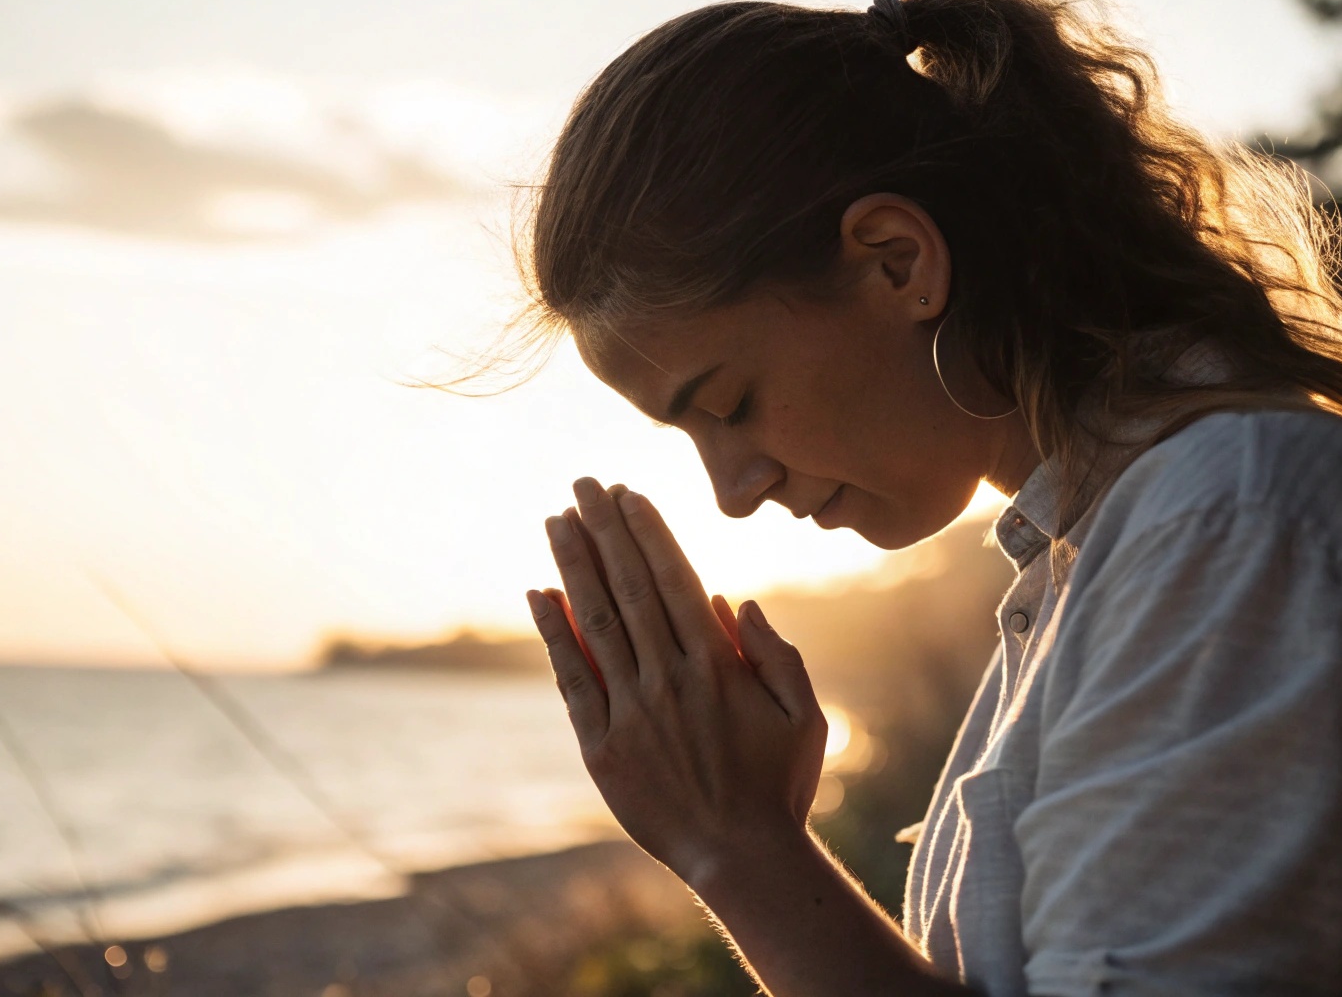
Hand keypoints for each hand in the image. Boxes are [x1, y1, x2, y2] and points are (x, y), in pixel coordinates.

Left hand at [527, 477, 827, 884]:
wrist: (742, 857)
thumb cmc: (780, 785)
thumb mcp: (804, 714)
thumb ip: (775, 653)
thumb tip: (734, 600)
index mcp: (717, 665)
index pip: (674, 579)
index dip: (647, 532)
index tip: (628, 493)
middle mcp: (669, 678)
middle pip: (629, 587)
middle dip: (604, 529)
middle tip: (583, 484)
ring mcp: (631, 711)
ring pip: (595, 622)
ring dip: (573, 565)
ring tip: (557, 519)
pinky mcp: (601, 746)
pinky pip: (571, 678)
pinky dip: (552, 634)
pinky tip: (537, 594)